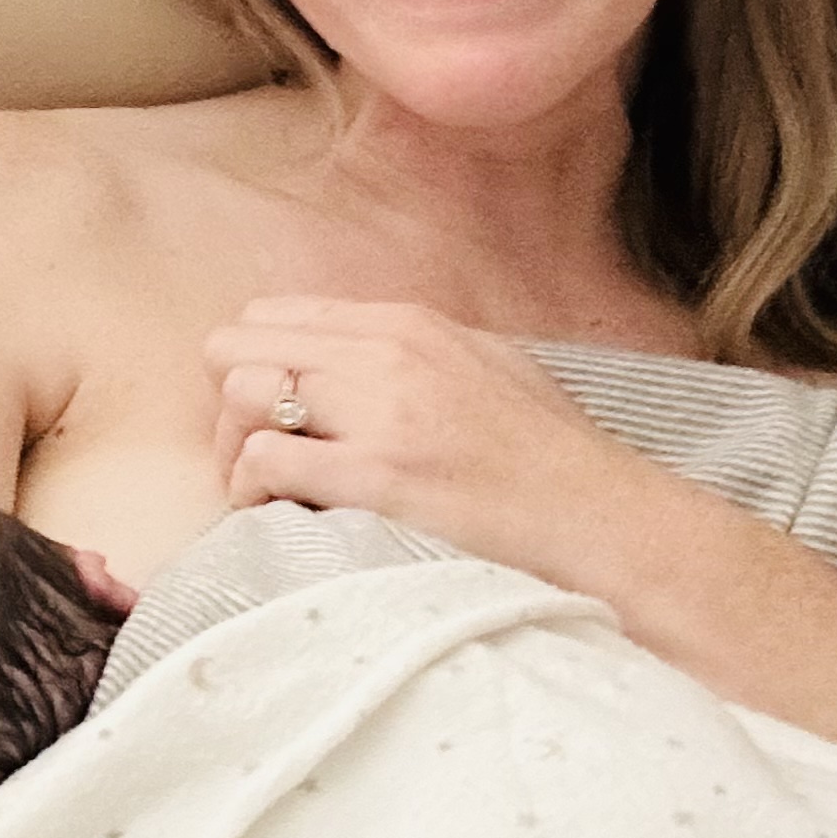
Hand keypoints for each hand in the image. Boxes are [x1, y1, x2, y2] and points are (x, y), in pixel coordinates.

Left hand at [199, 296, 676, 601]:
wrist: (606, 522)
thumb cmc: (553, 461)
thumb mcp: (489, 368)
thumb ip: (418, 353)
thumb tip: (353, 356)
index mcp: (411, 324)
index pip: (277, 315)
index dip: (258, 366)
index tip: (274, 416)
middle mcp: (389, 353)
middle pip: (239, 345)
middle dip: (229, 401)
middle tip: (254, 453)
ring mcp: (382, 413)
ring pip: (240, 394)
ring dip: (233, 446)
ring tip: (264, 489)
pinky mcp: (377, 477)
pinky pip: (263, 461)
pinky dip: (252, 490)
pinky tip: (278, 514)